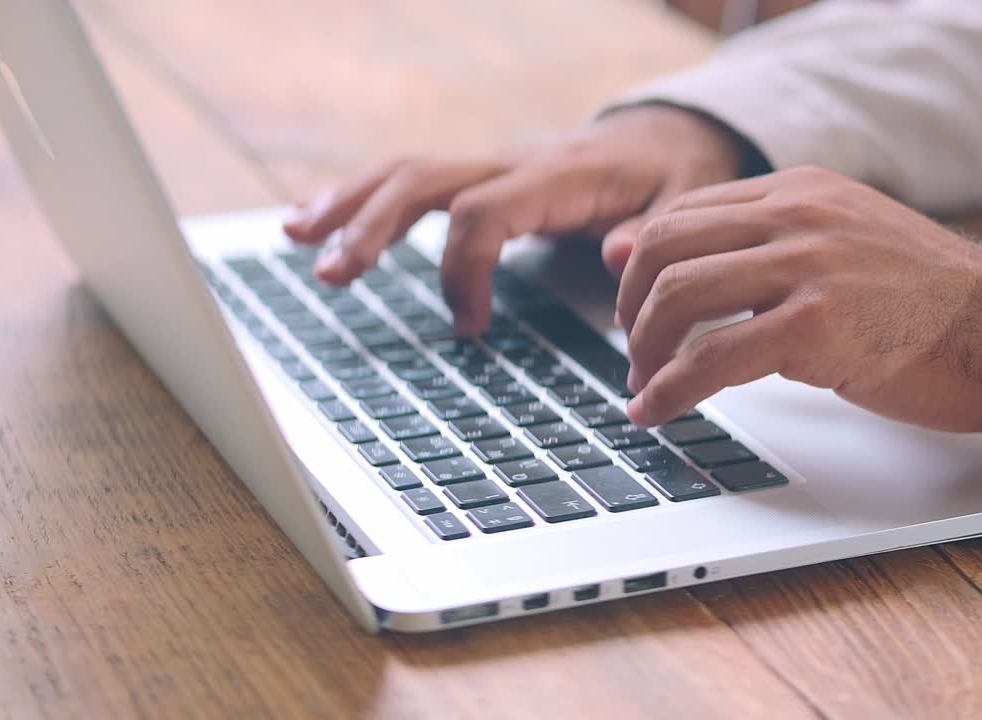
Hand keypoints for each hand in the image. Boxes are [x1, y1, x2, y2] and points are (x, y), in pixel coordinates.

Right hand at [282, 106, 753, 333]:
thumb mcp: (686, 203)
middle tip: (329, 275)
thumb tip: (613, 256)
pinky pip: (413, 180)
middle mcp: (513, 162)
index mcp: (559, 176)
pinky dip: (363, 198)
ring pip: (407, 173)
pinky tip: (316, 219)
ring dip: (349, 204)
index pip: (484, 212)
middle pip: (425, 182)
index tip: (471, 328)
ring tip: (294, 236)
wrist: (665, 136)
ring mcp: (491, 164)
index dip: (463, 269)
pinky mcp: (480, 174)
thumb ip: (654, 233)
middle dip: (371, 226)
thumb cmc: (671, 176)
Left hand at [616, 167, 981, 431]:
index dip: (640, 264)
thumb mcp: (842, 247)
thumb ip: (760, 244)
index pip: (684, 212)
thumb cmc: (933, 301)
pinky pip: (711, 358)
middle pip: (665, 248)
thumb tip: (664, 252)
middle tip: (633, 350)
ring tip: (644, 386)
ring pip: (678, 297)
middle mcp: (798, 215)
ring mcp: (808, 266)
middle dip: (631, 307)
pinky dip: (669, 390)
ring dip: (645, 351)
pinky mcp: (817, 325)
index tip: (631, 305)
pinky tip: (657, 412)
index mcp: (800, 192)